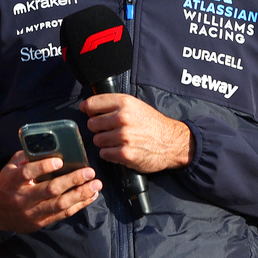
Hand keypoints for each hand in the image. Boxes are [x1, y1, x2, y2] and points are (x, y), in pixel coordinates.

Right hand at [0, 150, 101, 232]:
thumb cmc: (7, 184)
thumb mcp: (10, 167)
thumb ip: (26, 157)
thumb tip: (49, 146)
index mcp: (11, 181)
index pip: (27, 174)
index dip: (43, 167)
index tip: (59, 161)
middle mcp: (22, 198)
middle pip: (50, 190)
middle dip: (72, 180)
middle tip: (89, 172)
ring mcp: (32, 212)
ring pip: (60, 204)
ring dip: (81, 194)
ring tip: (96, 185)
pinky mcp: (41, 222)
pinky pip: (63, 214)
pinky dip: (79, 204)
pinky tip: (91, 195)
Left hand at [79, 94, 193, 172]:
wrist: (172, 142)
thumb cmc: (152, 124)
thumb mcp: (135, 105)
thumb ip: (112, 104)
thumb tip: (85, 106)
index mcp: (124, 103)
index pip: (92, 104)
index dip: (88, 109)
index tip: (88, 112)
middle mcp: (123, 118)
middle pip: (92, 124)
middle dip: (98, 129)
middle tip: (111, 130)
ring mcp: (123, 136)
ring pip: (97, 140)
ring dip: (105, 142)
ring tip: (118, 141)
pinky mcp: (125, 154)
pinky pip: (104, 154)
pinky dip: (110, 154)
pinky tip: (121, 150)